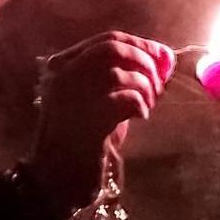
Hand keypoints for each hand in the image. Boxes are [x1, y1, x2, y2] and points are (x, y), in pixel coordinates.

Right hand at [29, 32, 172, 210]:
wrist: (55, 180)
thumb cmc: (80, 141)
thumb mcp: (97, 101)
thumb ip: (123, 78)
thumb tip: (164, 59)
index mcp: (62, 66)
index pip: (106, 39)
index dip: (140, 44)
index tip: (162, 56)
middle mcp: (63, 76)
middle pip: (112, 49)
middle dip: (144, 60)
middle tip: (158, 83)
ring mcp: (72, 98)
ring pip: (119, 72)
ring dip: (144, 86)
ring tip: (148, 105)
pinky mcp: (87, 122)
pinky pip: (124, 99)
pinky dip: (140, 104)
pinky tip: (140, 115)